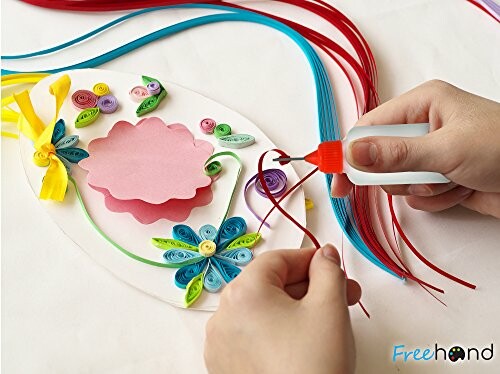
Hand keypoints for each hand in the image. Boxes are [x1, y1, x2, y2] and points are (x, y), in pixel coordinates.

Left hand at [204, 245, 361, 373]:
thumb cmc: (313, 366)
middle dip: (309, 287)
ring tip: (326, 320)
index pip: (278, 260)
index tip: (330, 265)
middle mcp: (224, 316)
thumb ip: (328, 271)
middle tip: (341, 294)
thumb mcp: (329, 307)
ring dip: (295, 308)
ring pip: (263, 311)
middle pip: (270, 285)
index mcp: (243, 293)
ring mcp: (222, 344)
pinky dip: (277, 330)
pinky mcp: (227, 366)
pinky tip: (302, 340)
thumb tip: (324, 256)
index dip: (309, 259)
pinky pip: (253, 335)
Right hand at [331, 80, 499, 217]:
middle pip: (379, 158)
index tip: (337, 180)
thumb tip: (350, 155)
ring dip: (422, 189)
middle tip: (416, 180)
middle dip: (398, 175)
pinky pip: (417, 195)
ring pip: (397, 181)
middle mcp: (422, 127)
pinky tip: (461, 191)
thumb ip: (395, 154)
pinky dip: (436, 199)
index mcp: (421, 104)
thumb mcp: (446, 149)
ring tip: (451, 181)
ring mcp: (430, 154)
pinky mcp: (440, 177)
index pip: (369, 128)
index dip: (350, 154)